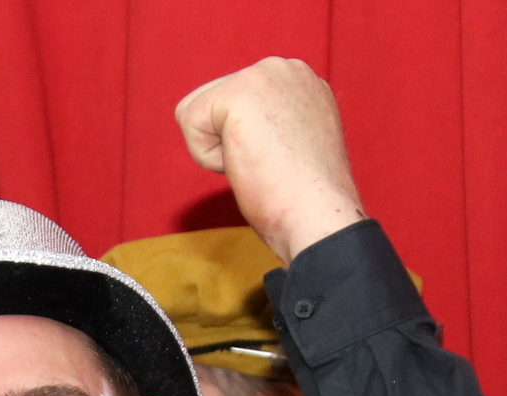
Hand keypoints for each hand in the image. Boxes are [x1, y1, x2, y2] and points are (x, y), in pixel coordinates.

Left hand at [176, 57, 365, 264]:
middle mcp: (283, 68)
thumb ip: (267, 127)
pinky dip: (207, 156)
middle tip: (267, 166)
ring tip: (259, 163)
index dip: (240, 144)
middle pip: (208, 103)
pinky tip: (246, 162)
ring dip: (216, 151)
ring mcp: (264, 74)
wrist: (317, 215)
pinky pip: (188, 121)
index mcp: (298, 82)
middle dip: (225, 144)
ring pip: (195, 112)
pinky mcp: (239, 91)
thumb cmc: (303, 199)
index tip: (277, 162)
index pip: (231, 105)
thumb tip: (239, 134)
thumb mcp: (289, 147)